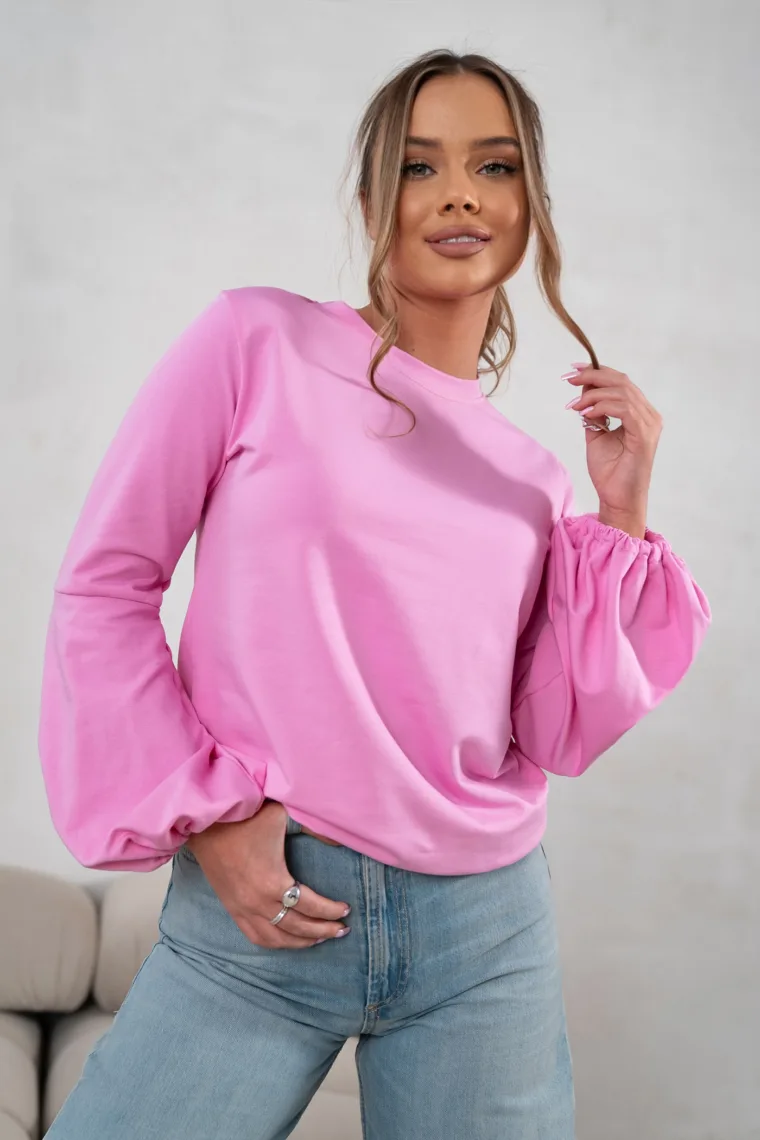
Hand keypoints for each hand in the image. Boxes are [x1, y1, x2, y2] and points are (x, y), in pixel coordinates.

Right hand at [185, 800, 350, 948]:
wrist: (206, 821)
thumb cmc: (246, 816)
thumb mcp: (283, 816)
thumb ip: (312, 828)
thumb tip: (341, 840)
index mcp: (272, 882)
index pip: (310, 906)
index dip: (330, 910)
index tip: (346, 910)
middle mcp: (257, 902)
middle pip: (296, 927)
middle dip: (322, 930)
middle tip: (341, 930)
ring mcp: (242, 908)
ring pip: (276, 938)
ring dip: (300, 942)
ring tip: (320, 939)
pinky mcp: (231, 908)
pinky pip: (254, 936)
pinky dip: (274, 943)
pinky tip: (287, 941)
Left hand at [564, 362, 662, 532]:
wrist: (617, 500)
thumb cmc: (610, 472)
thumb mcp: (596, 435)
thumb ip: (593, 412)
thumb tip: (583, 391)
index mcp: (640, 414)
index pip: (621, 383)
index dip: (598, 372)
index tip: (574, 370)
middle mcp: (649, 416)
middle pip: (622, 382)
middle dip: (592, 376)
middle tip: (569, 377)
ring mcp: (649, 424)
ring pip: (621, 392)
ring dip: (592, 394)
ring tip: (573, 405)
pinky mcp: (644, 434)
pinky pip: (623, 408)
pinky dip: (601, 406)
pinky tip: (584, 412)